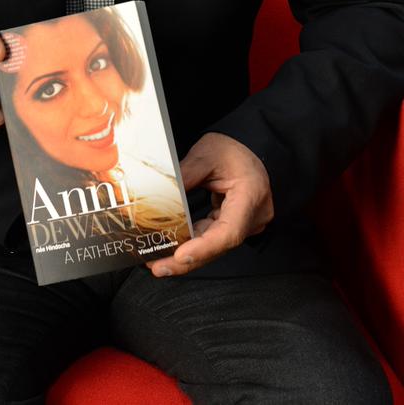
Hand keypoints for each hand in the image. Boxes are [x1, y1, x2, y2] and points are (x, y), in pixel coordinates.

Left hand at [147, 132, 273, 276]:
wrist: (249, 144)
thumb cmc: (233, 149)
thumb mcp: (205, 155)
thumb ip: (184, 177)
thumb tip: (158, 196)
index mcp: (250, 195)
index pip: (229, 231)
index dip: (204, 247)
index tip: (181, 255)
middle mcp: (253, 215)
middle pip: (219, 245)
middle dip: (187, 259)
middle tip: (158, 265)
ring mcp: (245, 222)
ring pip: (214, 245)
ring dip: (187, 254)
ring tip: (158, 259)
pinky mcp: (234, 222)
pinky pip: (212, 236)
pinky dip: (193, 242)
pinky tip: (172, 247)